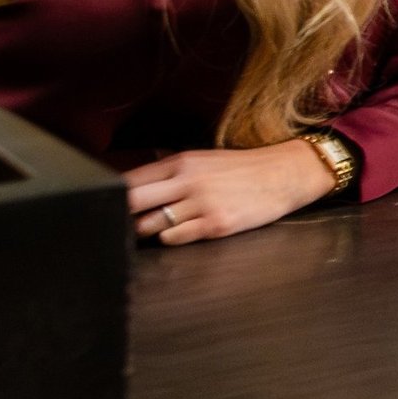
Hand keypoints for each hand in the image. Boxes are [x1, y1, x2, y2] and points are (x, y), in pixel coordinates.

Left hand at [125, 140, 337, 245]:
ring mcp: (201, 204)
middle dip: (124, 215)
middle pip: (132, 202)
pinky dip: (170, 239)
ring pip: (151, 224)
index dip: (115, 196)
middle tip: (123, 223)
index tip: (112, 206)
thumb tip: (137, 180)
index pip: (130, 180)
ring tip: (155, 230)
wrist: (285, 175)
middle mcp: (187, 181)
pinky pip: (175, 238)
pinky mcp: (216, 224)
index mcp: (181, 162)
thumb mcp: (204, 159)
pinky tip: (180, 234)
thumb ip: (170, 168)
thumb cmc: (243, 170)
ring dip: (148, 231)